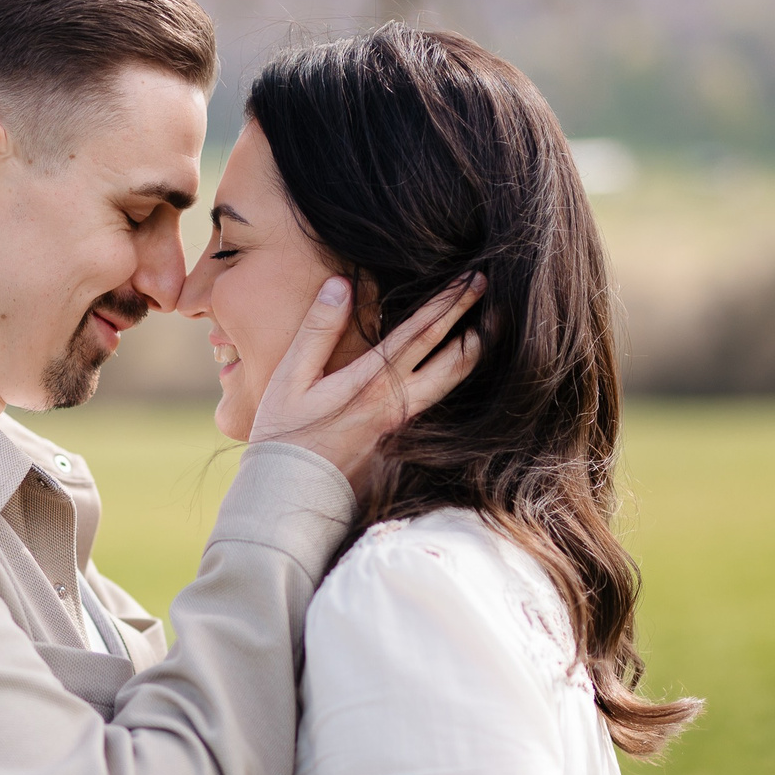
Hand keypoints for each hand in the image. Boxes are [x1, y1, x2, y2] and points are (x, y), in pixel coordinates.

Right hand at [249, 272, 485, 483]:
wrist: (291, 495)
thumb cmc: (284, 435)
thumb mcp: (290, 378)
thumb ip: (317, 331)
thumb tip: (340, 286)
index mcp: (372, 383)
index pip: (422, 333)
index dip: (449, 302)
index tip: (472, 278)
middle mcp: (398, 404)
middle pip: (452, 359)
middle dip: (475, 322)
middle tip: (490, 295)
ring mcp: (404, 426)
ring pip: (452, 385)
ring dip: (471, 353)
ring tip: (484, 328)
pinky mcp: (402, 442)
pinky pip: (437, 403)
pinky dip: (452, 378)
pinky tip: (453, 366)